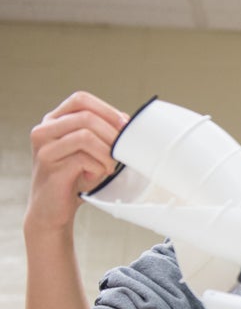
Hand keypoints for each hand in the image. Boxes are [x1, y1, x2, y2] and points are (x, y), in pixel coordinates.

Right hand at [25, 91, 128, 232]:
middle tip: (121, 154)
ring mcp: (44, 147)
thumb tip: (128, 122)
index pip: (81, 100)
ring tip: (108, 168)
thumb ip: (103, 133)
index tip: (125, 127)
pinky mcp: (49, 165)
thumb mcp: (91, 151)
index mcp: (54, 120)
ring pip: (85, 136)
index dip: (107, 110)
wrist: (53, 209)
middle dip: (112, 135)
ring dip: (106, 154)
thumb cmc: (76, 177)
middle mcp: (44, 129)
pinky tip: (94, 178)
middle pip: (86, 117)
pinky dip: (97, 168)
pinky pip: (83, 159)